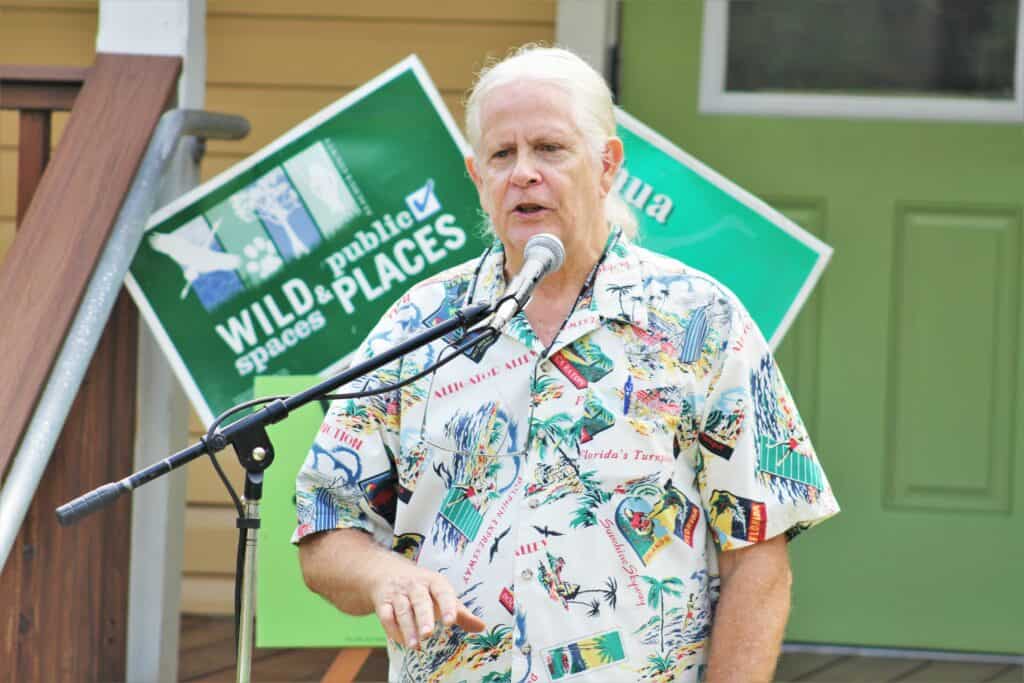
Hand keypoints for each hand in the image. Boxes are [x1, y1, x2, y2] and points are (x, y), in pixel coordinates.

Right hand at [370, 556, 485, 647]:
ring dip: (408, 628)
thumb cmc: (423, 588)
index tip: (451, 621)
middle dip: (424, 617)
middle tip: (428, 634)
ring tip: (415, 645)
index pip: (442, 592)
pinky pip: (385, 615)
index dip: (447, 606)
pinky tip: (402, 641)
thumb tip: (482, 627)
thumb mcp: (442, 594)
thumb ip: (460, 612)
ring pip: (402, 609)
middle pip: (420, 600)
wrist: (388, 571)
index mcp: (434, 582)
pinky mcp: (383, 602)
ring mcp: (398, 593)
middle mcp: (415, 585)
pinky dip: (392, 629)